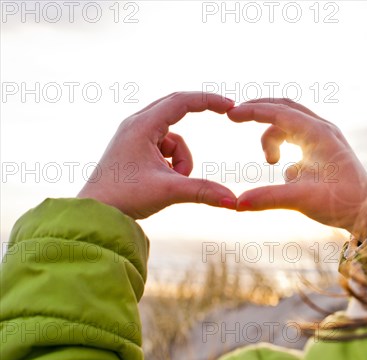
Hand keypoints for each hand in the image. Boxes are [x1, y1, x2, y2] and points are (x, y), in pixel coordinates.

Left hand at [78, 92, 236, 219]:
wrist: (95, 213)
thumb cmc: (124, 198)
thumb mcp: (169, 191)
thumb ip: (203, 191)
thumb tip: (233, 201)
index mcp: (142, 126)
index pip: (182, 101)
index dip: (208, 100)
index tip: (230, 106)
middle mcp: (136, 125)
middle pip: (177, 108)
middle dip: (200, 112)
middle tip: (226, 110)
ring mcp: (134, 137)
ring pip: (174, 139)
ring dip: (181, 160)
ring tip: (171, 181)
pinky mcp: (135, 150)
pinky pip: (165, 149)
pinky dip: (172, 165)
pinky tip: (161, 182)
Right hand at [228, 99, 366, 239]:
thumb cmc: (342, 203)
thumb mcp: (302, 199)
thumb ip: (268, 198)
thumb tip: (237, 204)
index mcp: (318, 134)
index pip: (278, 111)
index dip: (252, 111)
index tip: (230, 114)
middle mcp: (322, 130)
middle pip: (284, 107)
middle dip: (259, 110)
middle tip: (235, 117)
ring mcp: (325, 138)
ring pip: (290, 122)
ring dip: (273, 135)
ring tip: (270, 162)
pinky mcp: (325, 149)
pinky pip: (297, 136)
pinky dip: (284, 144)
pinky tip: (285, 169)